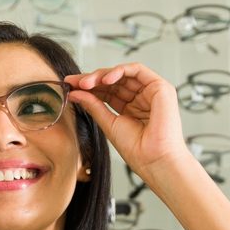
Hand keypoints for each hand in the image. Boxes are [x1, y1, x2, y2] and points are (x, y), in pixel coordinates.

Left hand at [64, 63, 187, 177]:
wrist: (154, 160)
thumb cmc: (137, 150)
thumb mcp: (109, 124)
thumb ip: (93, 106)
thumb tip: (75, 93)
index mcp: (130, 109)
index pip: (107, 92)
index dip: (88, 88)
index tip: (70, 87)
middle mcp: (141, 99)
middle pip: (113, 81)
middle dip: (92, 79)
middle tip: (74, 83)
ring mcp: (150, 92)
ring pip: (123, 73)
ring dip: (102, 75)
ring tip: (85, 83)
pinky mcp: (160, 87)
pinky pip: (137, 70)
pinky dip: (119, 70)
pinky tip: (104, 79)